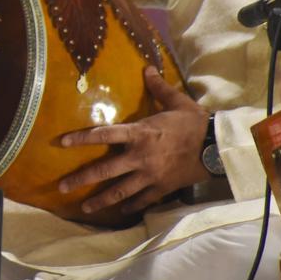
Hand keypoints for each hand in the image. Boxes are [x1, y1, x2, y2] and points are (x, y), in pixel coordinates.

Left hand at [58, 65, 210, 214]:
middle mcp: (140, 157)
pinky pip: (142, 200)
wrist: (219, 148)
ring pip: (120, 191)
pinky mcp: (162, 188)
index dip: (81, 138)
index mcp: (140, 133)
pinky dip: (130, 206)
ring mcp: (150, 176)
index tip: (61, 143)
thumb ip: (158, 87)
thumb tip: (147, 67)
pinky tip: (119, 211)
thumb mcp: (176, 101)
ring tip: (84, 207)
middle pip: (105, 170)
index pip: (103, 134)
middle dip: (81, 178)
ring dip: (101, 200)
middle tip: (62, 186)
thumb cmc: (195, 122)